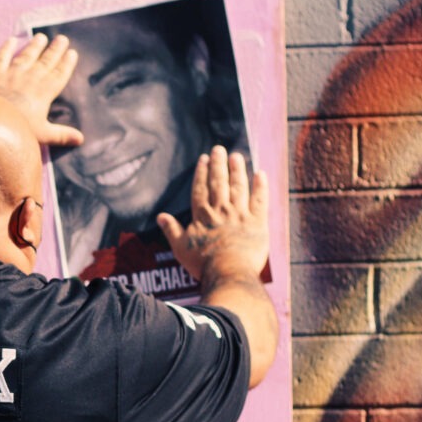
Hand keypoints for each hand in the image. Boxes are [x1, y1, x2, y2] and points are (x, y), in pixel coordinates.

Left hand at [0, 33, 81, 146]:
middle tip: (62, 38)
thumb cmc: (19, 130)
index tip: (72, 52)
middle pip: (46, 61)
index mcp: (45, 92)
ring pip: (26, 56)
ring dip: (34, 46)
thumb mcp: (43, 134)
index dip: (66, 63)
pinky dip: (6, 48)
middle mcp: (31, 79)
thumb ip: (62, 135)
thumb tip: (80, 140)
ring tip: (41, 37)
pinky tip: (11, 39)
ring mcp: (12, 74)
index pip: (59, 74)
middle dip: (55, 50)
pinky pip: (1, 57)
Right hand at [157, 146, 268, 282]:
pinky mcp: (257, 222)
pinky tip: (260, 174)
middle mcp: (221, 210)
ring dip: (237, 170)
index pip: (201, 189)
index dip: (202, 173)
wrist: (228, 272)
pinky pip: (260, 200)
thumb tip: (160, 217)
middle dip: (219, 165)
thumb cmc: (203, 263)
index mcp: (202, 216)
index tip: (203, 159)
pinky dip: (260, 186)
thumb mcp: (180, 248)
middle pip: (220, 183)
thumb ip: (171, 230)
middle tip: (219, 149)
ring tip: (236, 156)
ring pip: (239, 187)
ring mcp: (240, 215)